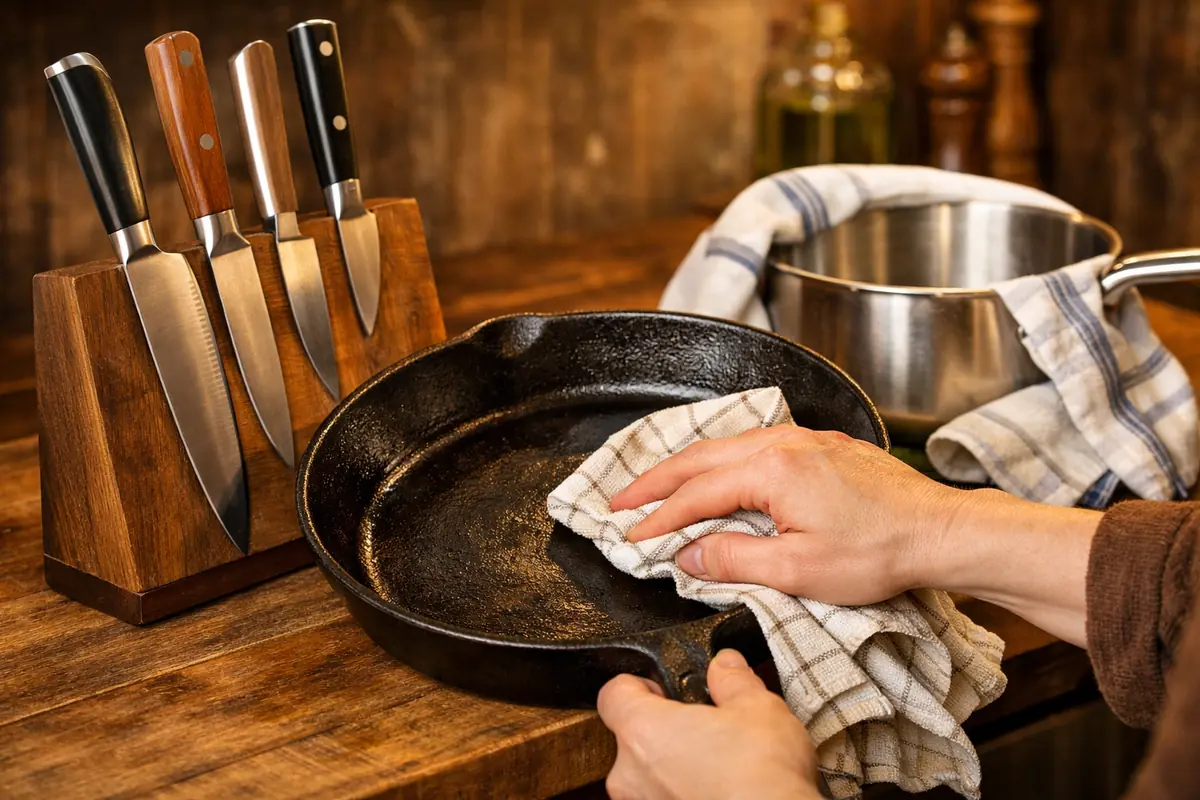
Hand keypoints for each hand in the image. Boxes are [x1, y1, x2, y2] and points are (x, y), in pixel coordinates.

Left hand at [598, 649, 819, 799]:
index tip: (663, 689)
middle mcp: (631, 775)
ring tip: (716, 766)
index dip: (638, 685)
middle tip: (702, 730)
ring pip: (646, 777)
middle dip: (663, 732)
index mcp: (643, 731)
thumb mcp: (758, 708)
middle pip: (630, 738)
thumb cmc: (762, 777)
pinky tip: (716, 792)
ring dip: (672, 768)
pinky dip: (682, 795)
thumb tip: (725, 666)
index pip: (613, 694)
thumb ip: (732, 680)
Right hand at [610, 425, 1102, 645]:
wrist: (940, 532)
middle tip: (619, 499)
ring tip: (657, 485)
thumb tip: (688, 554)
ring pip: (726, 446)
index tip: (629, 535)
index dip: (658, 517)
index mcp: (771, 470)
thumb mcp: (798, 569)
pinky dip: (720, 460)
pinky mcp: (821, 446)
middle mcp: (782, 443)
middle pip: (701, 457)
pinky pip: (753, 444)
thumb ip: (734, 558)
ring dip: (686, 467)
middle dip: (655, 480)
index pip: (696, 494)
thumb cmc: (878, 551)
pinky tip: (718, 472)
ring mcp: (803, 440)